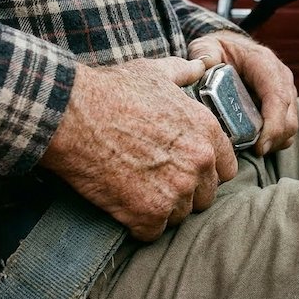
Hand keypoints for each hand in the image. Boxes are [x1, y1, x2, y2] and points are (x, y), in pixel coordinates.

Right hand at [41, 58, 237, 241]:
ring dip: (161, 208)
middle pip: (205, 196)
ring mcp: (175, 191)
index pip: (227, 169)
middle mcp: (198, 163)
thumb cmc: (111, 91)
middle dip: (185, 192)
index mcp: (207, 131)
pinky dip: (138, 224)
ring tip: (136, 189)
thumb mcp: (154, 72)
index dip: (207, 171)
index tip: (186, 168)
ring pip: (180, 215)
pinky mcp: (148, 214)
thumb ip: (184, 72)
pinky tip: (123, 205)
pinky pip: (153, 232)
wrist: (71, 116)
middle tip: (156, 180)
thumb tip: (200, 65)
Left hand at [188, 31, 298, 155]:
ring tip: (252, 149)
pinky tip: (255, 143)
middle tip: (252, 152)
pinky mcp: (284, 106)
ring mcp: (286, 93)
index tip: (260, 146)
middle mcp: (281, 78)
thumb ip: (204, 54)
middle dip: (274, 139)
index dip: (273, 124)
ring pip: (290, 126)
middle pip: (289, 117)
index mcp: (264, 64)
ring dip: (275, 142)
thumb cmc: (219, 49)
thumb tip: (205, 66)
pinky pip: (286, 129)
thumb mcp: (207, 47)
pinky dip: (274, 140)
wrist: (232, 48)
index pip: (277, 96)